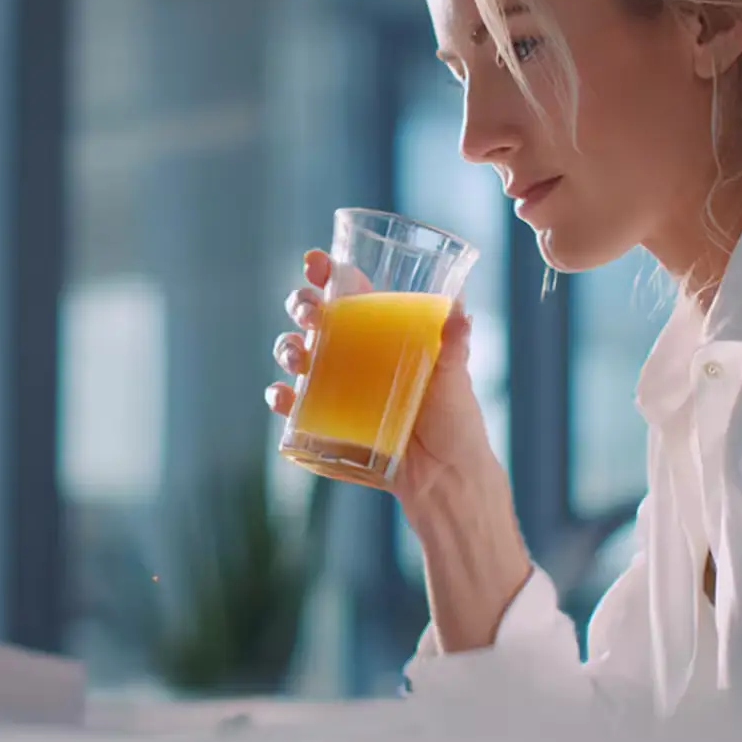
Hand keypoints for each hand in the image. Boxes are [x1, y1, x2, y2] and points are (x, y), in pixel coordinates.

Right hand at [266, 249, 500, 516]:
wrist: (445, 479)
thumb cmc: (454, 421)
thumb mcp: (455, 377)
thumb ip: (455, 344)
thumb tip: (460, 312)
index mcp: (381, 332)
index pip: (349, 291)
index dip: (327, 272)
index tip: (314, 262)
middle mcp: (353, 354)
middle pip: (314, 317)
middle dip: (301, 305)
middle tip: (309, 312)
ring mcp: (335, 386)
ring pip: (296, 354)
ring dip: (287, 347)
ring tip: (296, 356)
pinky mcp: (325, 420)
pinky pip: (292, 404)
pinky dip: (281, 397)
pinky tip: (284, 396)